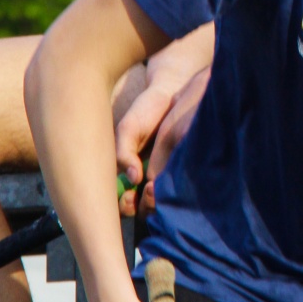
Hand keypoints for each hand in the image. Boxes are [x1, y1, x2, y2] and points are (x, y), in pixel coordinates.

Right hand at [115, 80, 174, 213]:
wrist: (171, 93)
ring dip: (158, 202)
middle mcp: (145, 177)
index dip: (124, 205)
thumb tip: (134, 179)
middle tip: (148, 192)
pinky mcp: (180, 168)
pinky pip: (177, 186)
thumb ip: (123, 153)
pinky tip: (173, 181)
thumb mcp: (127, 130)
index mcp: (126, 171)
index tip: (129, 198)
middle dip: (142, 207)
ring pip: (160, 201)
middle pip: (141, 207)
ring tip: (158, 188)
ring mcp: (163, 174)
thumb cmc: (144, 111)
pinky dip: (174, 190)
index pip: (122, 199)